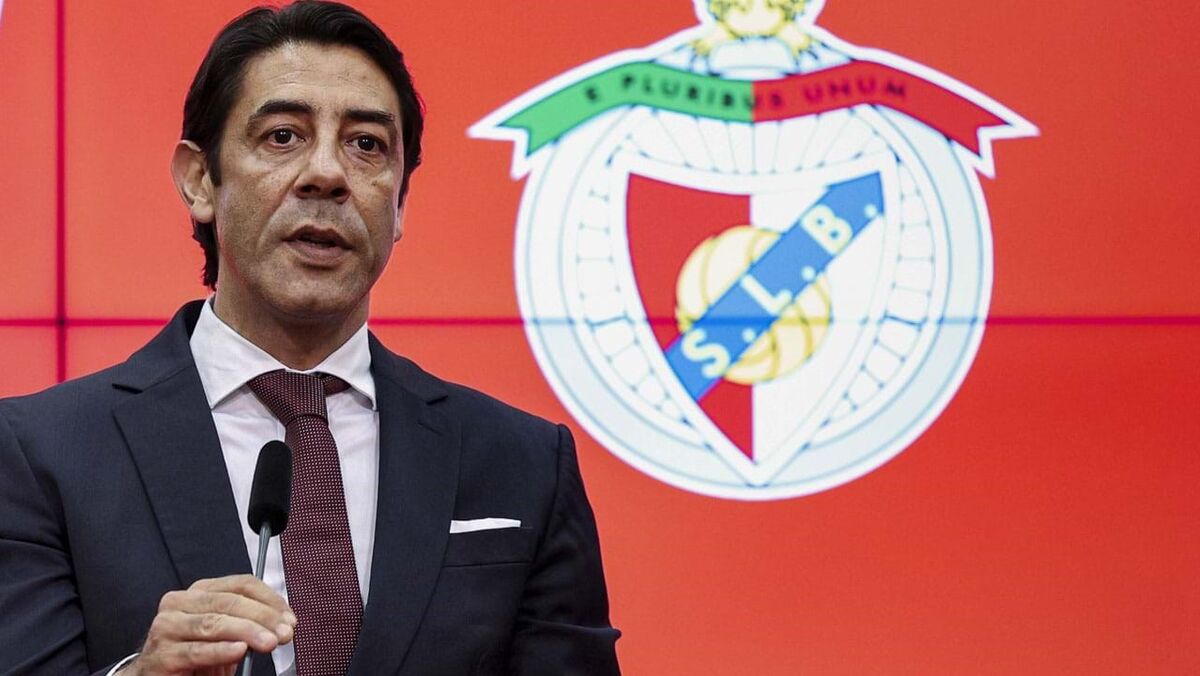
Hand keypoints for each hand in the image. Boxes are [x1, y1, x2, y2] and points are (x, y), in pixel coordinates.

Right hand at [124, 574, 294, 675]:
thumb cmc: (194, 655)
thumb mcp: (225, 633)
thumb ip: (248, 621)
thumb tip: (280, 623)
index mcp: (199, 592)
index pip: (241, 585)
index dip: (269, 599)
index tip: (288, 617)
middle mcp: (180, 603)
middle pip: (229, 602)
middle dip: (262, 617)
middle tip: (284, 632)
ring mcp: (167, 628)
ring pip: (214, 623)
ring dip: (247, 632)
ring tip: (269, 642)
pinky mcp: (162, 655)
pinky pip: (197, 651)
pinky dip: (221, 650)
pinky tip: (239, 650)